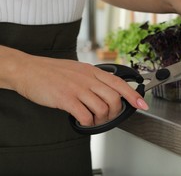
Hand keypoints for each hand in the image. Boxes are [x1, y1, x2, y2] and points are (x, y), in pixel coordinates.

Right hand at [6, 50, 147, 125]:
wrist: (28, 70)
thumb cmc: (52, 71)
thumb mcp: (78, 69)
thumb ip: (93, 78)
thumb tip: (107, 90)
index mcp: (93, 71)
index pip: (119, 83)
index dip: (133, 95)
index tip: (142, 104)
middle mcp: (88, 78)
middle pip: (114, 98)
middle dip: (115, 112)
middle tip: (108, 116)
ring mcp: (77, 88)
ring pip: (102, 108)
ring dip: (101, 119)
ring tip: (93, 120)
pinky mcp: (66, 98)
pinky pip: (85, 115)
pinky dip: (88, 122)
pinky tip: (83, 121)